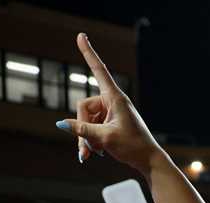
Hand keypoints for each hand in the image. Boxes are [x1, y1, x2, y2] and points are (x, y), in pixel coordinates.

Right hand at [57, 34, 161, 171]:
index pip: (98, 71)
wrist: (148, 160)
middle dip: (81, 129)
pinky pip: (91, 127)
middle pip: (83, 108)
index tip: (81, 36)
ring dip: (86, 138)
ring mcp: (110, 112)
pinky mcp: (109, 122)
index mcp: (115, 98)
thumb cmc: (132, 147)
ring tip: (92, 154)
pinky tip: (94, 154)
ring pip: (85, 120)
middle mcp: (112, 102)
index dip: (88, 53)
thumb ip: (82, 130)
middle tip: (85, 150)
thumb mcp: (105, 138)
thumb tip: (61, 124)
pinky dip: (90, 141)